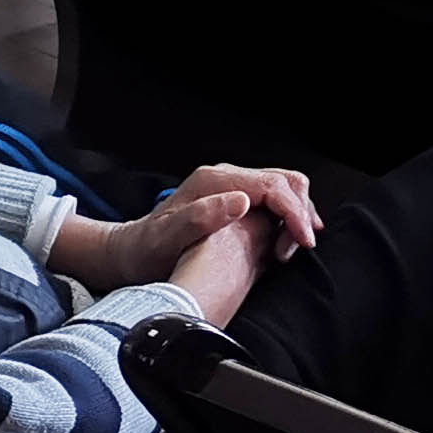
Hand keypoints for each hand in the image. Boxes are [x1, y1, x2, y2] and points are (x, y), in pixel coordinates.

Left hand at [49, 163, 321, 313]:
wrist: (128, 254)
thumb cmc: (145, 251)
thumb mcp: (165, 239)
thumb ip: (199, 218)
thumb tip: (241, 202)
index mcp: (215, 181)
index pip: (272, 186)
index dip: (293, 212)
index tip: (303, 241)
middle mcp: (226, 178)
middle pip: (285, 182)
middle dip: (300, 212)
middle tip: (298, 247)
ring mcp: (232, 188)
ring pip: (285, 190)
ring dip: (296, 216)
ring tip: (292, 248)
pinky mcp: (235, 201)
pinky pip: (275, 202)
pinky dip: (288, 219)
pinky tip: (285, 241)